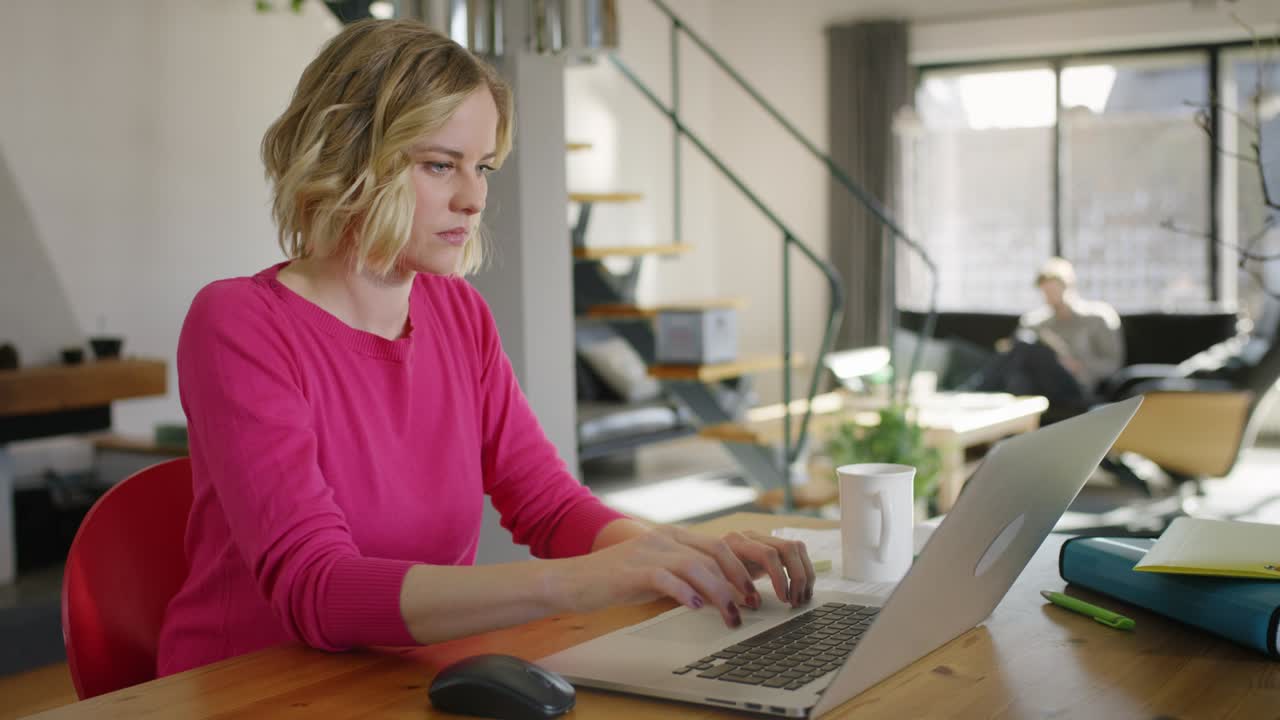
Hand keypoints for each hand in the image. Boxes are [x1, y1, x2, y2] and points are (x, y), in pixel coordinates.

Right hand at [564, 526, 813, 627]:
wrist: (574, 580)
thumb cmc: (615, 580)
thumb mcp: (657, 573)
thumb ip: (685, 576)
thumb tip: (717, 594)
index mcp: (672, 537)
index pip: (719, 546)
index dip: (741, 570)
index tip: (752, 593)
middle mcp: (664, 539)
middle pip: (714, 553)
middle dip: (738, 580)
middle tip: (750, 604)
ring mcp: (648, 553)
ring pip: (696, 566)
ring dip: (719, 593)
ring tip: (730, 615)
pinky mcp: (633, 571)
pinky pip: (667, 578)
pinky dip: (686, 593)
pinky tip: (695, 608)